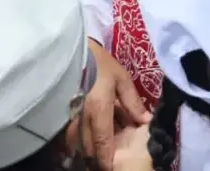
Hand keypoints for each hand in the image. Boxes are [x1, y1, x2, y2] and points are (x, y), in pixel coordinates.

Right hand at [81, 40, 150, 170]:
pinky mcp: (65, 112)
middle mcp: (83, 117)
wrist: (72, 50)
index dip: (107, 158)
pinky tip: (85, 143)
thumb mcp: (121, 78)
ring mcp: (71, 115)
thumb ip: (132, 102)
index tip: (111, 168)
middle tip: (105, 166)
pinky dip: (78, 142)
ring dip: (87, 152)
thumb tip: (144, 121)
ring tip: (96, 158)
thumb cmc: (99, 63)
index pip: (103, 141)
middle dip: (96, 160)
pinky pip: (71, 134)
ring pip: (78, 143)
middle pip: (89, 147)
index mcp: (99, 109)